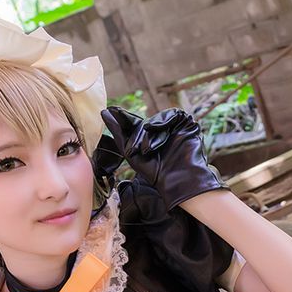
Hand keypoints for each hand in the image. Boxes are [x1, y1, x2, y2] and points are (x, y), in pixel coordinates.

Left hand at [100, 106, 226, 208]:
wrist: (177, 180)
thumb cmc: (155, 172)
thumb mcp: (131, 153)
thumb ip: (119, 133)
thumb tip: (104, 112)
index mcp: (150, 139)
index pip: (135, 125)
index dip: (123, 119)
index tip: (110, 111)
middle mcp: (162, 132)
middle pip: (145, 123)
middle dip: (135, 132)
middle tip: (128, 143)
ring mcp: (175, 127)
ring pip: (157, 120)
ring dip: (148, 133)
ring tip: (146, 150)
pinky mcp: (187, 124)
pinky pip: (173, 115)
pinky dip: (162, 120)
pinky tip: (153, 128)